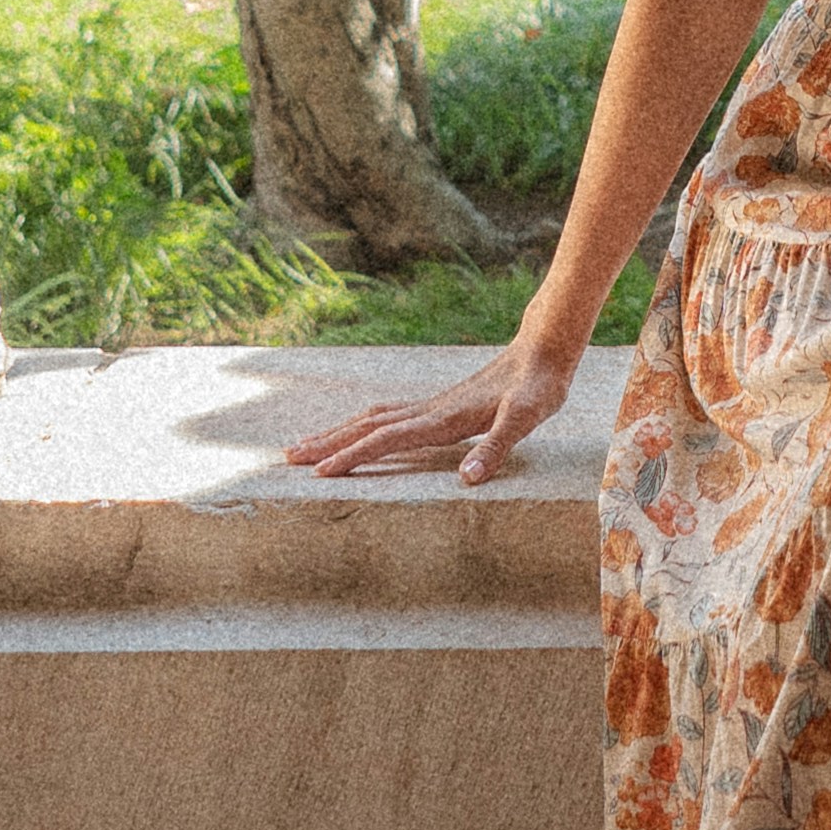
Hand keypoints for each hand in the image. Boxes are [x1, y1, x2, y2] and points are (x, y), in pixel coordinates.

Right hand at [283, 335, 579, 481]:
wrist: (542, 350)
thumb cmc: (536, 388)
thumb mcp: (525, 420)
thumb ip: (494, 448)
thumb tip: (466, 480)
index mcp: (441, 419)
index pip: (386, 440)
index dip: (352, 457)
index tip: (319, 472)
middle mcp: (428, 410)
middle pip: (367, 426)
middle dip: (328, 442)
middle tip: (288, 457)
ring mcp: (432, 405)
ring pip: (373, 418)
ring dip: (339, 431)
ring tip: (307, 443)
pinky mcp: (440, 404)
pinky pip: (389, 416)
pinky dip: (363, 425)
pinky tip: (359, 430)